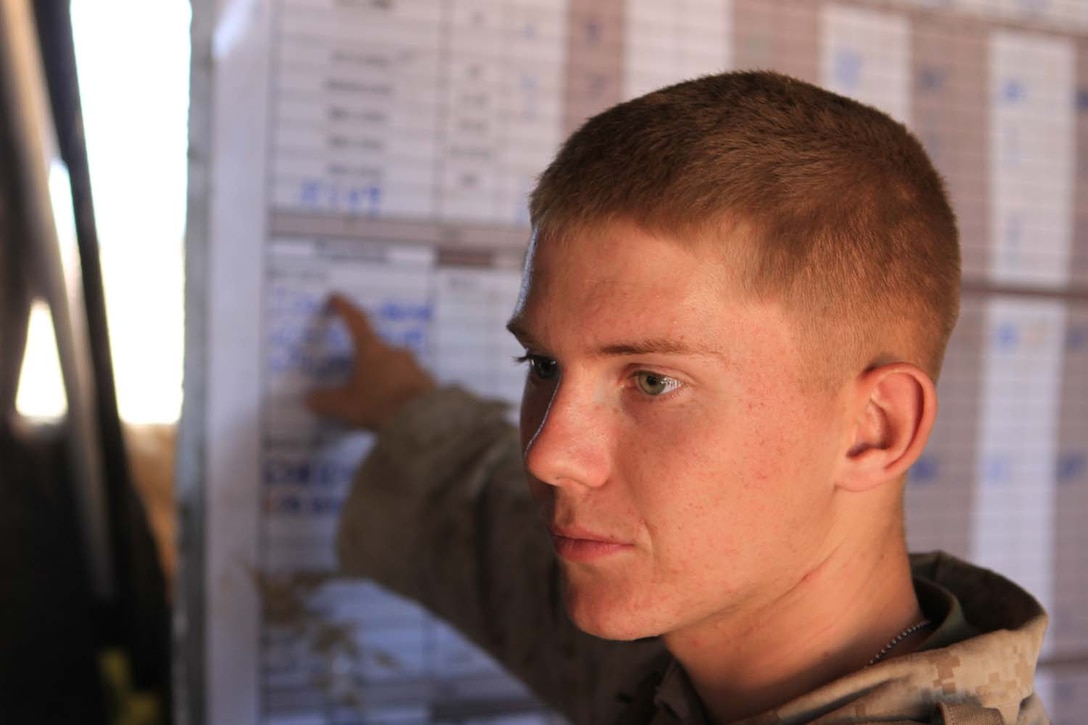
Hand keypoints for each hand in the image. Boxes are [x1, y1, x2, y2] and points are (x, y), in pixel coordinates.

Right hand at [306, 293, 435, 429]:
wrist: (422, 420)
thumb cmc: (378, 405)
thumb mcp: (345, 405)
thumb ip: (325, 401)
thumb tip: (310, 398)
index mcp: (371, 349)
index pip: (356, 321)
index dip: (345, 309)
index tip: (337, 297)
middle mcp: (394, 351)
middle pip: (376, 349)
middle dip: (366, 361)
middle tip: (357, 376)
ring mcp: (414, 365)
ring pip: (394, 367)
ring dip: (385, 378)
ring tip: (377, 400)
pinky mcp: (428, 382)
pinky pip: (409, 383)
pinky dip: (400, 391)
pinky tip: (396, 408)